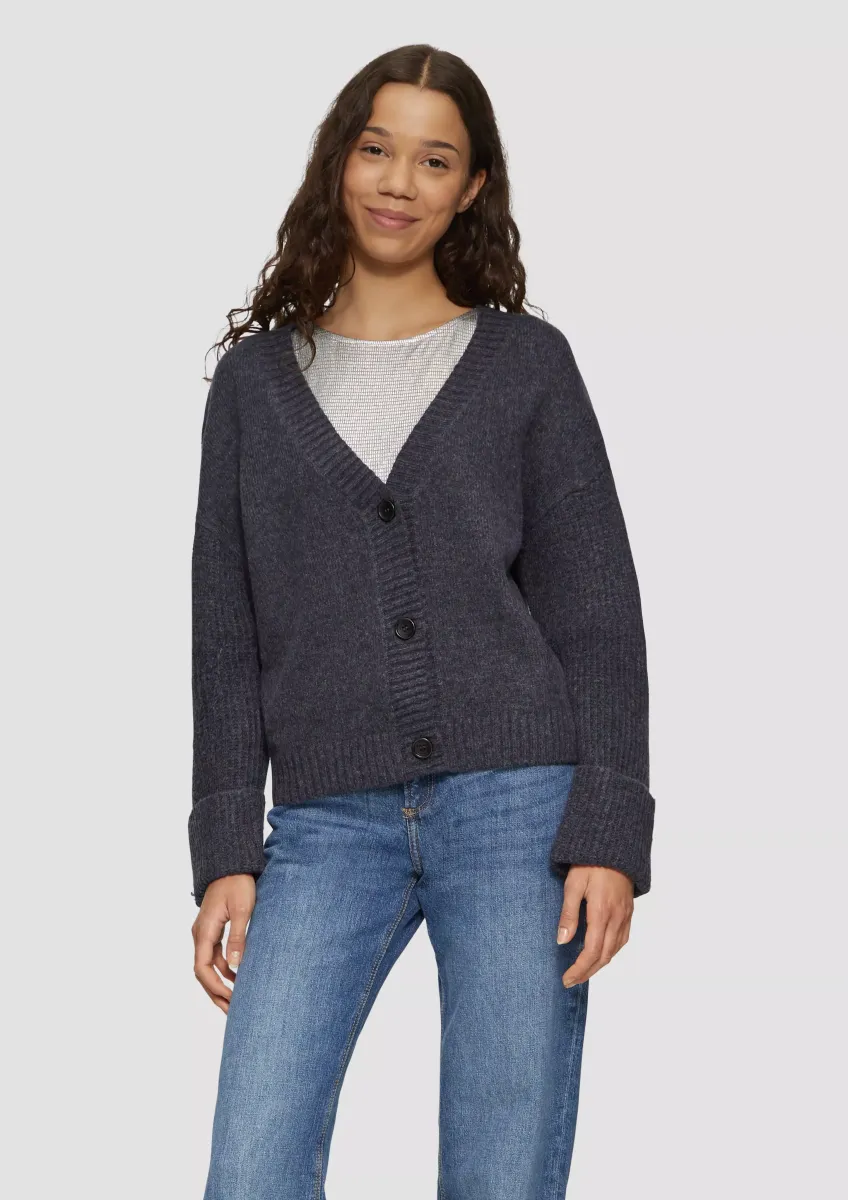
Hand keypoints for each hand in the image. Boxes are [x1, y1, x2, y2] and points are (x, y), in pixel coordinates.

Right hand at [191, 874, 255, 1012]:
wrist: (231, 865)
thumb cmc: (238, 884)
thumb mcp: (243, 910)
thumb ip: (239, 937)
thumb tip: (235, 966)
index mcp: (204, 932)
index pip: (202, 969)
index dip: (214, 987)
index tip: (230, 999)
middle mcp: (200, 935)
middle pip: (202, 973)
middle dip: (216, 993)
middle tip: (233, 1012)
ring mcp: (205, 933)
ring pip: (208, 966)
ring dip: (220, 984)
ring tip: (236, 1000)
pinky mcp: (213, 930)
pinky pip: (214, 956)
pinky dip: (224, 970)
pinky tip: (238, 978)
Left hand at [556, 865, 633, 987]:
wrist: (615, 846)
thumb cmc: (590, 863)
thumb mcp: (573, 885)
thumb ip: (568, 915)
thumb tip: (561, 941)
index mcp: (601, 913)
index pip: (591, 952)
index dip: (579, 969)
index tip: (566, 979)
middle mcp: (616, 918)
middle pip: (604, 956)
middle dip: (587, 972)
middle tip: (571, 980)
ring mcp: (625, 916)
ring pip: (615, 950)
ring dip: (599, 964)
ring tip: (583, 971)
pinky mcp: (629, 912)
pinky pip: (622, 939)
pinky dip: (611, 952)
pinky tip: (601, 953)